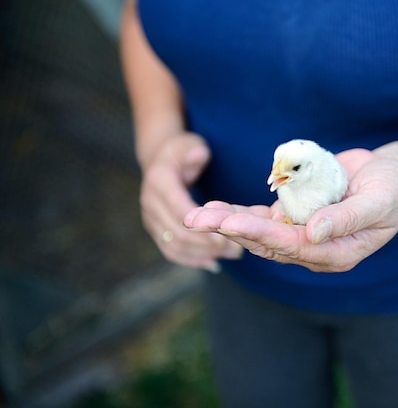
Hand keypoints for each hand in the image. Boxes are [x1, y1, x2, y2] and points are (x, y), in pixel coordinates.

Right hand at [140, 132, 242, 270]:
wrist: (160, 159)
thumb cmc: (182, 151)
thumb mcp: (190, 144)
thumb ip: (196, 152)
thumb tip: (199, 156)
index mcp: (160, 181)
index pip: (180, 210)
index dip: (202, 226)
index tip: (226, 236)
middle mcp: (150, 202)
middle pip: (177, 233)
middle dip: (207, 245)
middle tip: (236, 250)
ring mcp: (150, 218)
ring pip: (173, 246)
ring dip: (202, 254)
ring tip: (230, 256)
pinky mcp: (155, 229)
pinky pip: (170, 250)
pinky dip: (191, 259)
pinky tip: (212, 263)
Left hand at [183, 148, 397, 272]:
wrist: (393, 178)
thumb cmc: (392, 189)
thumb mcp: (379, 201)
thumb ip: (347, 219)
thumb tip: (312, 233)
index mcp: (337, 253)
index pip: (292, 246)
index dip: (259, 234)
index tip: (229, 224)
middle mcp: (315, 249)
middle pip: (267, 243)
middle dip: (230, 230)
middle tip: (194, 220)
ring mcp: (303, 233)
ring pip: (259, 232)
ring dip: (228, 222)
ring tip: (195, 215)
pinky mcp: (296, 217)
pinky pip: (264, 218)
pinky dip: (241, 212)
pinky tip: (215, 208)